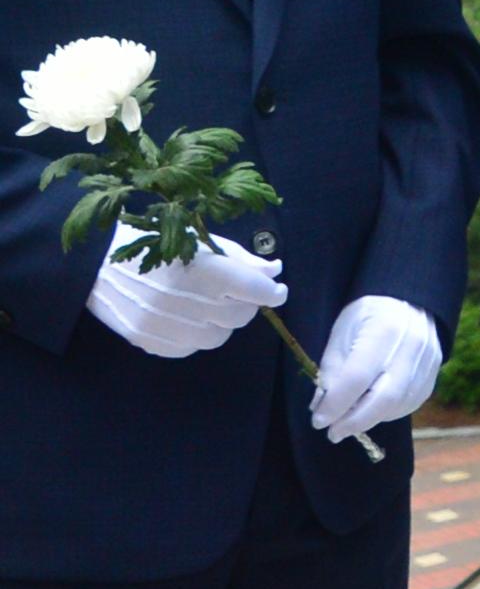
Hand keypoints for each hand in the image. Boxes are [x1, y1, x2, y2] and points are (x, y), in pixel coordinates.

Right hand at [85, 223, 285, 358]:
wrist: (94, 262)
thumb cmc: (154, 243)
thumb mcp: (199, 240)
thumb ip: (240, 260)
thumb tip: (273, 273)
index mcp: (203, 270)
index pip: (255, 290)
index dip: (272, 292)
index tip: (276, 290)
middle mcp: (186, 300)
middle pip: (240, 317)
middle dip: (244, 304)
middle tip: (232, 292)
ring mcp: (165, 325)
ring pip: (218, 337)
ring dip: (220, 322)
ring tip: (203, 303)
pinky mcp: (149, 341)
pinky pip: (190, 348)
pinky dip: (195, 335)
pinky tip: (182, 316)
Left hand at [311, 296, 440, 442]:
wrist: (408, 303)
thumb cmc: (368, 316)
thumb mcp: (341, 332)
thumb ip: (332, 369)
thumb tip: (321, 406)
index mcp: (384, 330)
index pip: (358, 377)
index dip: (336, 403)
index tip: (318, 419)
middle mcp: (412, 348)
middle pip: (384, 397)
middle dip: (355, 421)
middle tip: (333, 433)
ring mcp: (427, 363)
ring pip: (398, 405)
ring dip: (370, 419)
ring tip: (349, 422)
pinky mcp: (433, 375)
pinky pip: (410, 403)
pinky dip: (387, 413)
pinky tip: (372, 411)